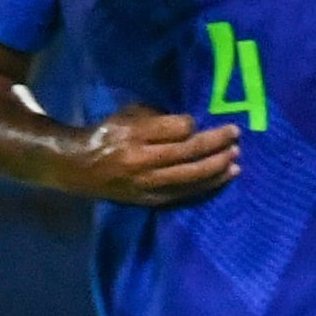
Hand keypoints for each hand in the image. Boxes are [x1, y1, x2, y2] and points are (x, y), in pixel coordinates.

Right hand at [55, 109, 240, 206]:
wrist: (79, 168)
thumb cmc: (107, 134)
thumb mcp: (128, 115)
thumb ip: (158, 117)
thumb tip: (192, 123)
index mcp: (134, 134)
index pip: (175, 130)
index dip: (193, 125)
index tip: (200, 120)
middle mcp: (141, 160)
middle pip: (188, 153)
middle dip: (217, 143)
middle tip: (236, 134)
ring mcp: (147, 184)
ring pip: (191, 177)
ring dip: (218, 167)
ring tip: (236, 158)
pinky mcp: (150, 200)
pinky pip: (186, 194)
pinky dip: (208, 186)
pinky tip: (225, 177)